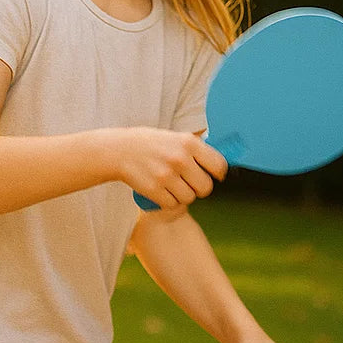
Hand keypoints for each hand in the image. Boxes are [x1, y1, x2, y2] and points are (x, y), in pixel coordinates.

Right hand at [109, 127, 226, 209]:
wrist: (121, 150)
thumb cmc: (153, 143)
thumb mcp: (178, 138)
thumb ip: (197, 149)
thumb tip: (221, 163)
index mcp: (190, 143)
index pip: (219, 165)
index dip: (219, 174)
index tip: (215, 176)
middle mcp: (180, 159)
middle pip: (206, 187)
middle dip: (201, 188)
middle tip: (192, 183)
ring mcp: (166, 175)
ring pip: (189, 198)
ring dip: (184, 195)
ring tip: (175, 185)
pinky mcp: (154, 190)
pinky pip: (172, 204)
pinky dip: (170, 201)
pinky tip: (164, 191)